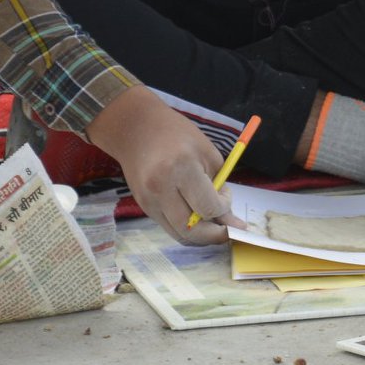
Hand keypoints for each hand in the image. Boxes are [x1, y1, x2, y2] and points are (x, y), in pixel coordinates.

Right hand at [87, 87, 243, 244]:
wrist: (135, 129)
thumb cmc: (177, 134)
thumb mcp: (207, 154)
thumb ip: (219, 186)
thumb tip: (229, 218)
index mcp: (182, 170)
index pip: (208, 207)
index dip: (224, 210)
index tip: (227, 200)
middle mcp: (161, 189)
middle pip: (191, 231)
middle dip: (214, 236)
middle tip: (229, 232)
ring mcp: (148, 201)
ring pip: (178, 234)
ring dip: (199, 235)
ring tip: (214, 224)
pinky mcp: (142, 206)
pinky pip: (168, 226)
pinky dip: (185, 227)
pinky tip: (196, 216)